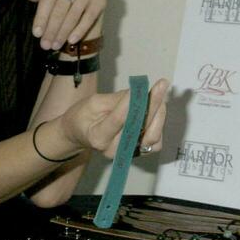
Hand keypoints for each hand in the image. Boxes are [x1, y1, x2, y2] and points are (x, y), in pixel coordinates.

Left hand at [21, 0, 106, 50]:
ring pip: (73, 14)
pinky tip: (71, 41)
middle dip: (51, 29)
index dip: (41, 17)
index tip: (36, 34)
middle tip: (45, 45)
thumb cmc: (61, 1)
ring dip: (63, 32)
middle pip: (60, 8)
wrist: (84, 4)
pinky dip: (79, 30)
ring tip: (55, 45)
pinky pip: (88, 17)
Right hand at [52, 78, 169, 157]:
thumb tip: (137, 92)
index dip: (133, 102)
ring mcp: (127, 153)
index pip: (119, 119)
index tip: (144, 86)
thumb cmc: (83, 116)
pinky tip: (156, 110)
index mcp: (98, 137)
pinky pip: (155, 143)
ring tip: (159, 96)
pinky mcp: (136, 152)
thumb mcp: (93, 102)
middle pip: (140, 129)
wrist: (79, 134)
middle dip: (153, 106)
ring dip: (159, 115)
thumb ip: (116, 100)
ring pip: (152, 138)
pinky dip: (158, 126)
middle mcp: (114, 149)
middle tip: (160, 86)